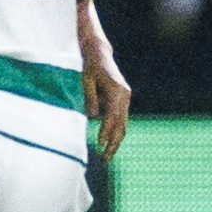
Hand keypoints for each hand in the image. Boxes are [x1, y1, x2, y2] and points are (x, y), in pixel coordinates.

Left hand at [79, 5, 130, 159]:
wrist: (99, 53)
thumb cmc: (89, 66)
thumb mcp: (86, 81)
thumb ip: (90, 98)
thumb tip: (92, 117)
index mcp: (118, 92)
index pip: (113, 118)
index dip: (106, 133)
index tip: (100, 146)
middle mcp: (125, 95)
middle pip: (122, 124)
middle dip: (114, 143)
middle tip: (105, 158)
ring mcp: (126, 97)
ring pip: (123, 123)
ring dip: (116, 140)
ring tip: (107, 154)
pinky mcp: (122, 98)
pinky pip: (121, 118)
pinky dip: (116, 130)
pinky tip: (109, 141)